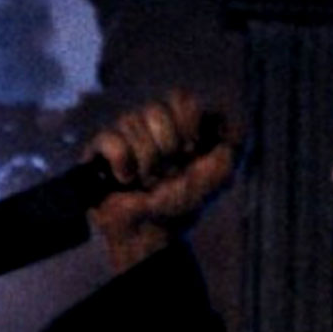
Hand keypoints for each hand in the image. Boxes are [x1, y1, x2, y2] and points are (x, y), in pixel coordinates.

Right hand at [86, 90, 237, 272]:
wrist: (152, 234)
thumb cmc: (184, 206)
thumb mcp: (222, 173)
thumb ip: (236, 139)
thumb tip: (227, 114)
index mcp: (177, 126)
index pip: (180, 98)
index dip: (187, 125)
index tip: (192, 153)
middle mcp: (148, 128)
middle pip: (154, 109)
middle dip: (166, 148)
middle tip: (168, 174)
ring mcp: (122, 138)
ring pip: (130, 122)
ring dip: (147, 162)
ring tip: (147, 183)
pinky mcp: (96, 153)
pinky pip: (109, 139)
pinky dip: (122, 162)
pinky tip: (125, 180)